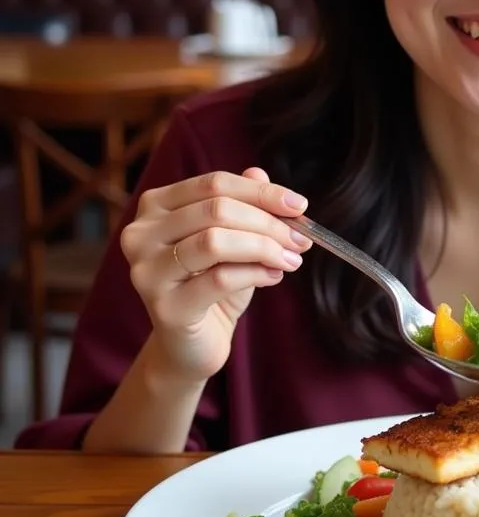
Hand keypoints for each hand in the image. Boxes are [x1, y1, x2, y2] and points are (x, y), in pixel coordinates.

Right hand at [120, 168, 311, 383]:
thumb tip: (260, 173)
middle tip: (301, 238)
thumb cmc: (212, 285)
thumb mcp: (233, 239)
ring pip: (215, 241)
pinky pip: (220, 279)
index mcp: (155, 207)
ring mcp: (147, 272)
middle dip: (269, 222)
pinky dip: (256, 274)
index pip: (214, 184)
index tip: (300, 205)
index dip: (262, 192)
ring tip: (290, 259)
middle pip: (217, 209)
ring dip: (264, 247)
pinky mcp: (165, 308)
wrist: (193, 343)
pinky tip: (274, 276)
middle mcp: (140, 235)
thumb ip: (243, 205)